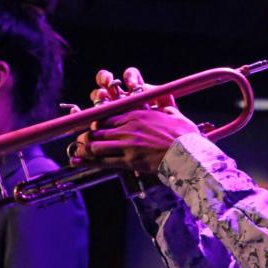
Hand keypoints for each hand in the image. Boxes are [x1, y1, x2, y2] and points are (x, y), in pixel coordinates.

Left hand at [71, 67, 197, 173]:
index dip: (97, 122)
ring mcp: (128, 144)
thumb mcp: (175, 115)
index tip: (92, 126)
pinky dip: (89, 162)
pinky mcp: (130, 160)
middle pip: (99, 129)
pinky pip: (104, 161)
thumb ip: (165, 108)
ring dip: (85, 148)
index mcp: (138, 114)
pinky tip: (78, 162)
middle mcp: (129, 127)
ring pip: (97, 144)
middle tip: (79, 140)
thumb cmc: (185, 136)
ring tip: (77, 151)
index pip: (109, 115)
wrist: (190, 154)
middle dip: (87, 135)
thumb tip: (165, 106)